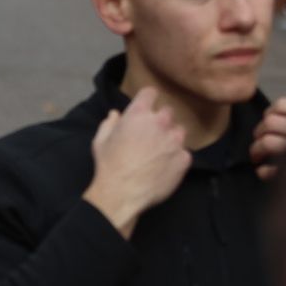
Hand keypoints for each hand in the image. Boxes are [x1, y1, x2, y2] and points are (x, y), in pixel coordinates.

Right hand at [82, 87, 191, 237]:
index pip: (150, 92)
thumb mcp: (100, 141)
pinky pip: (184, 152)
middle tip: (151, 134)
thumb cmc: (108, 164)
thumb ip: (109, 124)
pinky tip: (165, 167)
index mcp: (138, 114)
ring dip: (171, 137)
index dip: (147, 98)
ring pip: (179, 131)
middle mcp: (160, 122)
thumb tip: (116, 115)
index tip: (145, 106)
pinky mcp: (185, 158)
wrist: (124, 192)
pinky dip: (176, 157)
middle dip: (160, 120)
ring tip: (161, 151)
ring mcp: (175, 140)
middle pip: (167, 111)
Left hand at [251, 97, 285, 178]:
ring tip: (258, 157)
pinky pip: (270, 170)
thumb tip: (269, 117)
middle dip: (260, 133)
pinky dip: (264, 172)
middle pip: (270, 122)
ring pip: (267, 142)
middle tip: (262, 142)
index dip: (270, 114)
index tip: (271, 124)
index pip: (282, 105)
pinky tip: (265, 172)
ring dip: (256, 150)